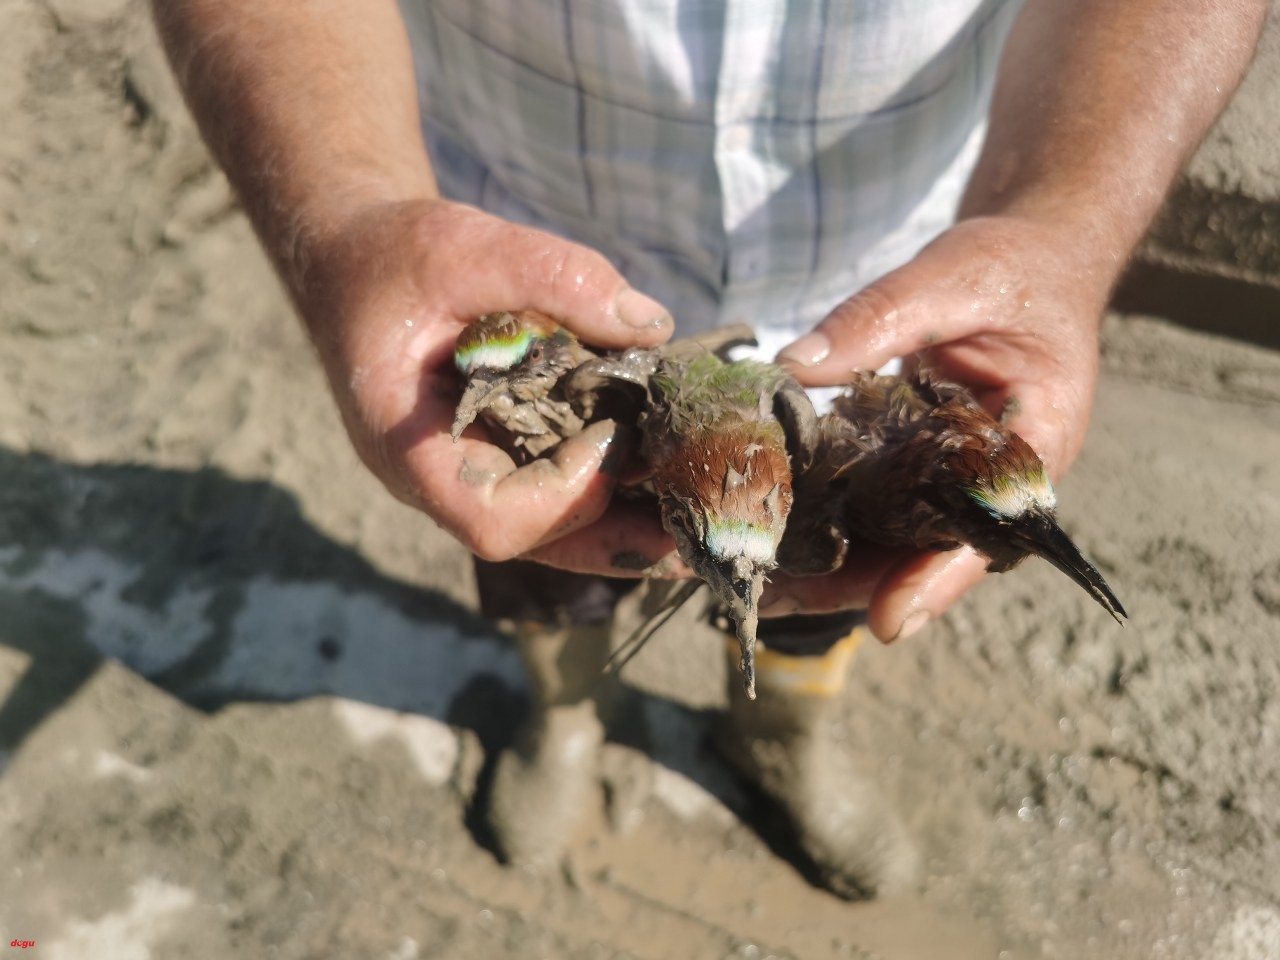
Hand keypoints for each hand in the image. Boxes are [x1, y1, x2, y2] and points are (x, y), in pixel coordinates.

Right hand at [296, 197, 679, 572]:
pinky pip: (558, 494)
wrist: (358, 265)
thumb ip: (552, 275)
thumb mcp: (463, 246)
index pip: (487, 518)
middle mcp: (440, 478)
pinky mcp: (500, 455)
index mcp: (408, 445)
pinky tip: (672, 474)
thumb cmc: (394, 259)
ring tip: (706, 515)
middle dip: (619, 539)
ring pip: (553, 532)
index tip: (609, 440)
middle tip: (702, 530)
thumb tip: (652, 325)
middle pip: (536, 541)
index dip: (559, 497)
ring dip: (627, 527)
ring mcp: (471, 473)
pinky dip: (615, 490)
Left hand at [771, 215, 1110, 640]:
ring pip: (896, 536)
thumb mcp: (952, 277)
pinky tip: (770, 529)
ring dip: (831, 564)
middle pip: (928, 550)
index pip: (988, 529)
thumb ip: (880, 317)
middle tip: (777, 603)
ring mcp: (955, 473)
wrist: (1033, 259)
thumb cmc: (1014, 268)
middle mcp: (995, 477)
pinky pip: (876, 500)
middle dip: (855, 586)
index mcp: (1034, 440)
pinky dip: (828, 516)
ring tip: (758, 583)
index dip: (938, 577)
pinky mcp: (919, 460)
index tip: (887, 620)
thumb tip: (793, 365)